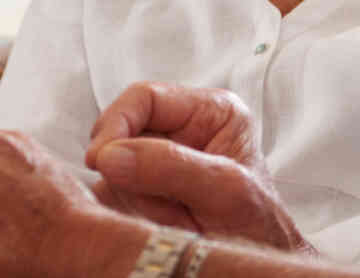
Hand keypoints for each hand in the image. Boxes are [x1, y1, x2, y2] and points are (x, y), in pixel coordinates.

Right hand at [85, 83, 307, 252]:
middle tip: (141, 198)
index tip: (100, 157)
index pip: (145, 98)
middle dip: (124, 166)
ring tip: (167, 217)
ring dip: (129, 194)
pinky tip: (154, 224)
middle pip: (122, 130)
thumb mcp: (225, 190)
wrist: (254, 268)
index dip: (117, 122)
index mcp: (210, 112)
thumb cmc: (258, 229)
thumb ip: (172, 166)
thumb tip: (111, 154)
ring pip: (114, 165)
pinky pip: (111, 194)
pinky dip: (121, 211)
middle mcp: (182, 132)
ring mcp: (158, 164)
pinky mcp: (141, 194)